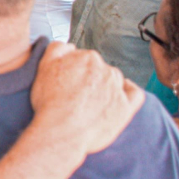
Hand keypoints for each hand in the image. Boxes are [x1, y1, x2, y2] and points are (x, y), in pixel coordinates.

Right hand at [30, 42, 143, 159]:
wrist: (61, 132)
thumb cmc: (50, 103)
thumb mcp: (43, 66)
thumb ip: (57, 49)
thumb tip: (69, 46)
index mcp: (87, 58)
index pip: (84, 59)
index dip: (74, 71)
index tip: (68, 82)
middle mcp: (105, 69)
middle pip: (100, 69)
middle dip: (90, 78)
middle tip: (76, 94)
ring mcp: (117, 88)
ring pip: (115, 80)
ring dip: (106, 86)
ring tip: (92, 101)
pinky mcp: (125, 107)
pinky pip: (135, 94)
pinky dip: (128, 92)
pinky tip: (118, 97)